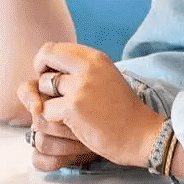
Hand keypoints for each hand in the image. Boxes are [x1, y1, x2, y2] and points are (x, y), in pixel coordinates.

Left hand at [30, 44, 164, 169]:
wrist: (142, 135)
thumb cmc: (121, 111)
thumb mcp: (104, 78)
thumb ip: (80, 69)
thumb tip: (44, 68)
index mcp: (95, 58)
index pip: (52, 48)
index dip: (43, 61)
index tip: (48, 76)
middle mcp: (87, 67)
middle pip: (43, 61)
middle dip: (41, 79)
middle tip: (53, 96)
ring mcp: (79, 87)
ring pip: (40, 86)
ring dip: (48, 101)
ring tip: (68, 112)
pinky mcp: (73, 108)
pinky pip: (45, 110)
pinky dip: (53, 119)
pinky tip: (71, 125)